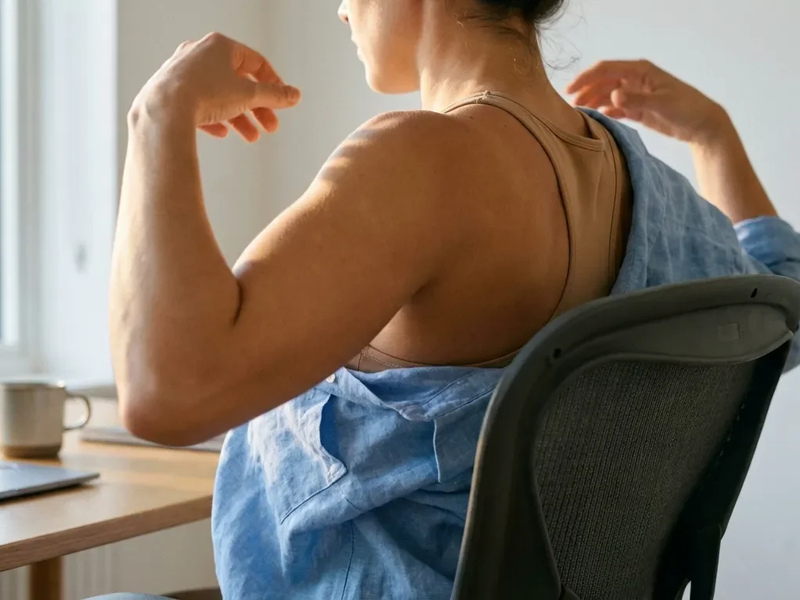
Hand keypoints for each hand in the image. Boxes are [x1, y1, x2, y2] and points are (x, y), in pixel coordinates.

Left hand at [131, 32, 300, 141]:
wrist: (164, 108)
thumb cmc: (205, 92)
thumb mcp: (248, 95)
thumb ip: (274, 95)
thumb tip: (295, 95)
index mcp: (220, 46)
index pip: (256, 62)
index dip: (274, 84)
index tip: (283, 102)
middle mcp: (199, 53)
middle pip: (238, 82)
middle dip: (257, 108)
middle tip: (271, 127)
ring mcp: (183, 72)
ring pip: (219, 95)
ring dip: (239, 117)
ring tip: (251, 137)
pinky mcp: (170, 91)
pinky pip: (197, 104)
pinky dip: (213, 118)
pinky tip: (222, 133)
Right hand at [566, 60, 729, 145]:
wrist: (702, 125)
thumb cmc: (687, 109)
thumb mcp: (661, 103)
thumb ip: (636, 99)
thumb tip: (612, 95)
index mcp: (640, 71)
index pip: (606, 69)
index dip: (586, 78)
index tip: (570, 91)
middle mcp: (635, 80)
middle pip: (603, 82)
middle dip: (586, 92)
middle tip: (571, 107)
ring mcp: (636, 95)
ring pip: (607, 95)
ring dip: (594, 102)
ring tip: (580, 114)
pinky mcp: (638, 109)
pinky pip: (616, 108)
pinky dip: (606, 112)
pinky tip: (598, 118)